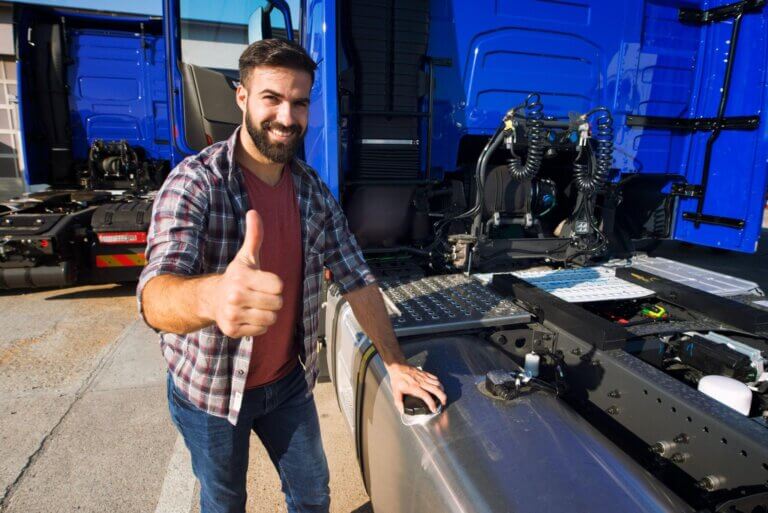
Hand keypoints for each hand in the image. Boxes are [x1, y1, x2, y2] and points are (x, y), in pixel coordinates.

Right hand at [212, 210, 283, 337]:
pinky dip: (258, 325)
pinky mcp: (232, 330)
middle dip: (273, 300)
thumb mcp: (246, 257)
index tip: (264, 282)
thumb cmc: (236, 278)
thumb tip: (253, 212)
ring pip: (271, 319)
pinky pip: (261, 330)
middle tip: (260, 295)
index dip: (275, 284)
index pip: (278, 285)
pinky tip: (248, 316)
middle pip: (277, 303)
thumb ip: (254, 236)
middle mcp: (236, 296)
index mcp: (242, 277)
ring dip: (267, 313)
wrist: (212, 299)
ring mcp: (233, 314)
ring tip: (255, 306)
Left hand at [387, 362, 446, 413]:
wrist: (398, 366)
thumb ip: (399, 403)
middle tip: (443, 403)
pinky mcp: (425, 373)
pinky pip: (434, 378)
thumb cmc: (397, 378)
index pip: (426, 396)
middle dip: (442, 397)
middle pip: (436, 389)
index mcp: (414, 388)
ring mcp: (424, 377)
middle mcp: (421, 382)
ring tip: (442, 396)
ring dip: (441, 390)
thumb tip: (402, 411)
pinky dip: (438, 383)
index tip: (434, 409)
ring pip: (437, 383)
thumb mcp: (395, 392)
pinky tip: (438, 387)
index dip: (431, 404)